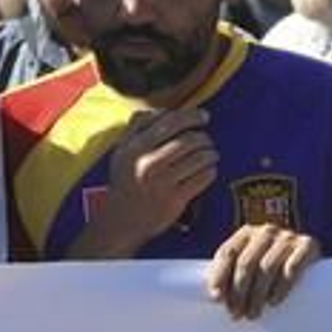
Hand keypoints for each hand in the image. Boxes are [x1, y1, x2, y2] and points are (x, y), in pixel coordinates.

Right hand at [75, 109, 217, 256]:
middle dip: (204, 138)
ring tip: (210, 155)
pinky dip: (210, 171)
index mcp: (134, 148)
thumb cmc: (124, 181)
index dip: (191, 116)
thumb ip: (136, 127)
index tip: (203, 116)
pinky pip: (204, 177)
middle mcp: (147, 164)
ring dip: (210, 154)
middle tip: (207, 141)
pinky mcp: (175, 200)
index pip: (169, 122)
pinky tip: (207, 171)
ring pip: (200, 158)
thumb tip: (161, 110)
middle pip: (189, 140)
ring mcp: (162, 183)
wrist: (120, 220)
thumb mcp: (121, 151)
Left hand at [205, 224, 320, 319]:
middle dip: (238, 291)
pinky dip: (281, 286)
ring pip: (267, 267)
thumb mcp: (249, 265)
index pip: (228, 253)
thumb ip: (230, 273)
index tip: (216, 299)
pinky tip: (273, 301)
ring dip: (257, 294)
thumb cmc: (271, 269)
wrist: (310, 261)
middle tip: (236, 314)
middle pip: (246, 263)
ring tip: (253, 313)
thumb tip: (215, 297)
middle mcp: (266, 231)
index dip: (219, 276)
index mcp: (246, 233)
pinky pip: (292, 268)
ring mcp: (288, 237)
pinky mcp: (308, 246)